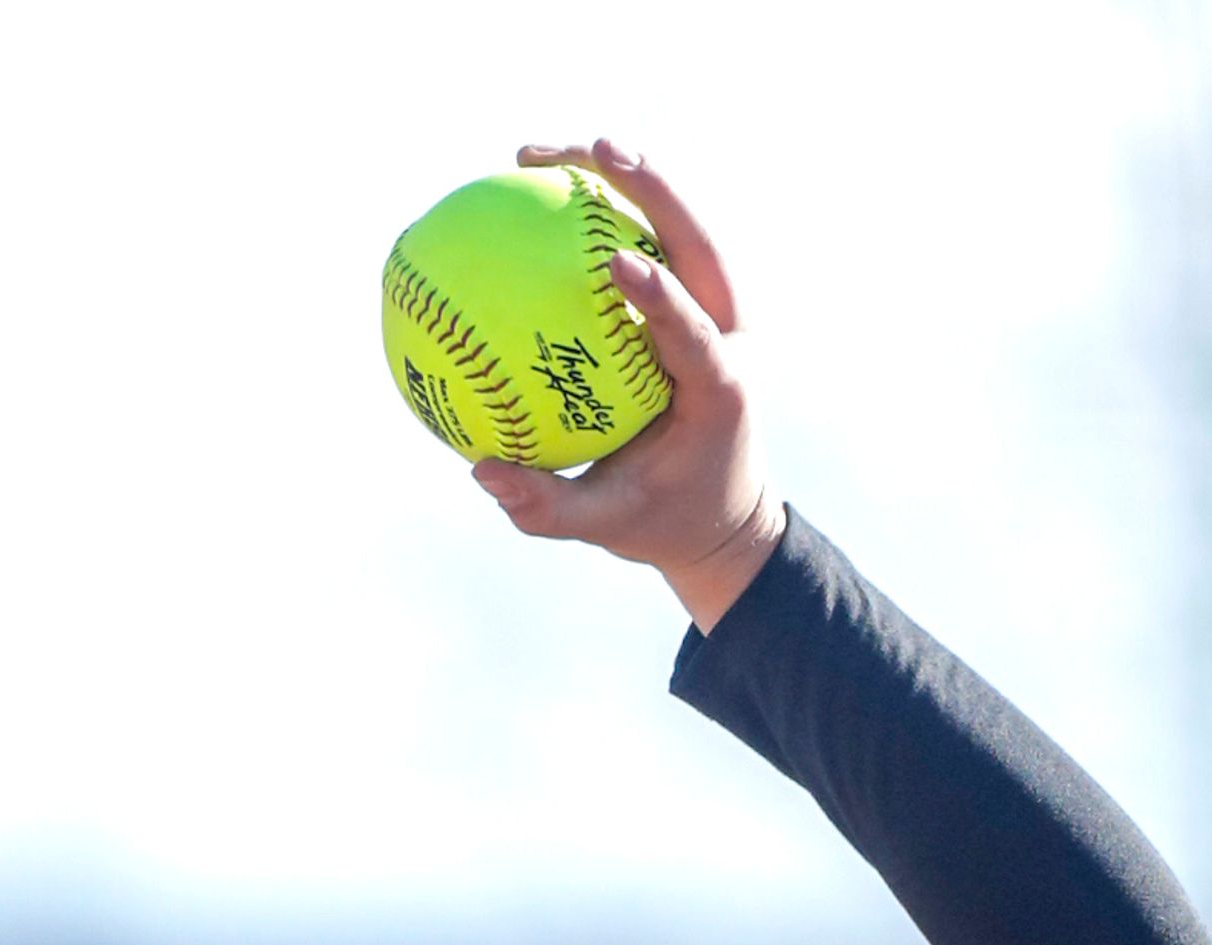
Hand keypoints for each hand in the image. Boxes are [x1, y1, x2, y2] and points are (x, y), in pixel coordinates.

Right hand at [467, 139, 784, 633]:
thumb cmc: (663, 519)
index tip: (618, 260)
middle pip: (701, 244)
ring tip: (546, 154)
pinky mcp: (692, 298)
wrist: (720, 512)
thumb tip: (482, 472)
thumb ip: (550, 508)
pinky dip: (597, 207)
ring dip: (622, 177)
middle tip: (596, 151)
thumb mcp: (610, 526)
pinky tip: (534, 186)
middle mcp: (729, 336)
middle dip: (653, 188)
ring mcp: (715, 309)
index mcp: (720, 390)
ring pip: (676, 223)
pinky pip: (646, 236)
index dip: (663, 294)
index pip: (696, 332)